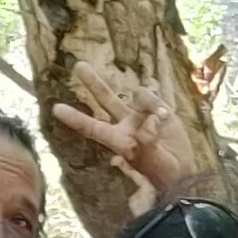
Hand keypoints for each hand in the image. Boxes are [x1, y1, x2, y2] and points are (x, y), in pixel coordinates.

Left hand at [52, 59, 193, 208]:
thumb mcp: (155, 162)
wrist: (181, 170)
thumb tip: (149, 122)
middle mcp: (126, 125)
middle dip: (93, 82)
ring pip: (135, 93)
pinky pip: (154, 96)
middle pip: (106, 99)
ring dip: (146, 100)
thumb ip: (150, 142)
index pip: (93, 128)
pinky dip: (159, 105)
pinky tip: (165, 117)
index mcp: (119, 141)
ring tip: (160, 121)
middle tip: (78, 65)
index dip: (75, 119)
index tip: (56, 109)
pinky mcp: (157, 109)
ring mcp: (140, 115)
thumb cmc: (163, 172)